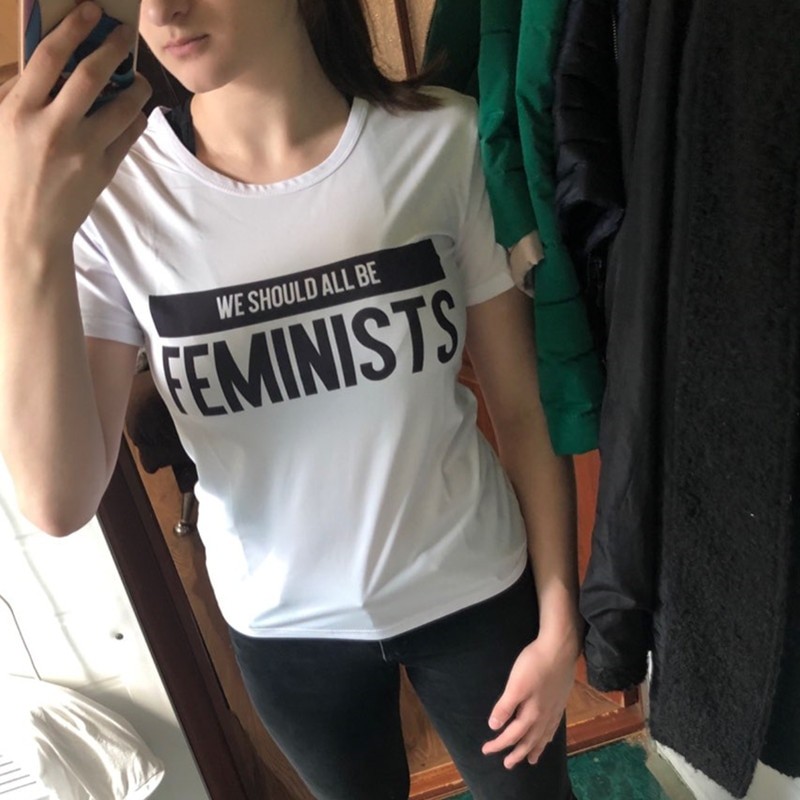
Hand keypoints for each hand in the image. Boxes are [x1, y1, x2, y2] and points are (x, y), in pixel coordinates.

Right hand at [0, 2, 150, 256]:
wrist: (30, 225)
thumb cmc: (11, 168)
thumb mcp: (3, 123)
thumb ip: (22, 90)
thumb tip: (50, 55)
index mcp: (21, 111)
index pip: (49, 58)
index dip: (73, 29)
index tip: (92, 11)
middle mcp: (53, 128)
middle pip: (91, 77)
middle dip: (113, 49)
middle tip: (127, 36)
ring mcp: (82, 152)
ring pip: (122, 108)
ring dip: (136, 88)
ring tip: (138, 80)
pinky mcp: (104, 171)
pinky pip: (129, 135)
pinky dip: (136, 118)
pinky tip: (133, 112)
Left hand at [481, 630, 578, 768]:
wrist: (560, 648)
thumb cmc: (534, 664)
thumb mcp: (516, 684)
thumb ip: (505, 706)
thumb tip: (494, 727)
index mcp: (532, 713)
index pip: (512, 735)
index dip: (499, 744)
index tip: (486, 750)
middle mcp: (544, 716)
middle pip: (529, 740)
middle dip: (517, 753)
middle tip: (507, 765)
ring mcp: (554, 709)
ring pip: (543, 736)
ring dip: (535, 749)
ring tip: (531, 760)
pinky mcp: (560, 700)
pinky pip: (553, 727)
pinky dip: (548, 737)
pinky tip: (548, 736)